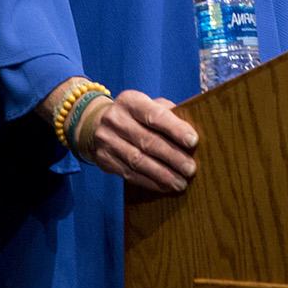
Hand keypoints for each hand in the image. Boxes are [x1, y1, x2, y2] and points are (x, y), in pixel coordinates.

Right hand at [77, 90, 198, 193]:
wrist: (94, 124)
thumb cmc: (135, 115)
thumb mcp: (148, 105)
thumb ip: (167, 113)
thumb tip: (191, 129)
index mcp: (130, 101)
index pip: (154, 115)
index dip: (175, 129)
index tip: (193, 141)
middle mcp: (115, 120)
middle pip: (147, 141)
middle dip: (172, 157)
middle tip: (190, 168)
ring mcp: (107, 141)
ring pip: (137, 161)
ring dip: (162, 174)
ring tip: (180, 182)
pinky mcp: (104, 160)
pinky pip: (129, 173)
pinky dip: (149, 181)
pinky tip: (164, 186)